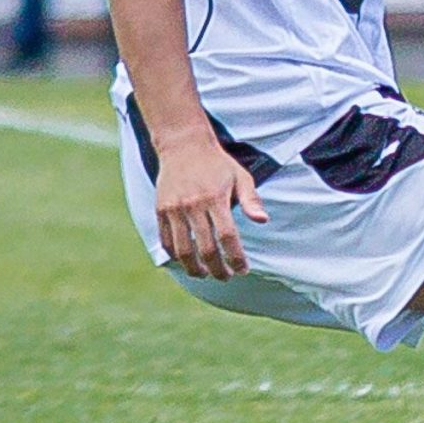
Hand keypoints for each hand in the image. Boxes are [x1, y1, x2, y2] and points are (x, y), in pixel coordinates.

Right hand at [153, 131, 267, 279]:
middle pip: (205, 249)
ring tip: (206, 274)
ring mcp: (174, 209)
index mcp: (216, 198)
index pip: (227, 236)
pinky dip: (176, 256)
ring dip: (195, 269)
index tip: (243, 269)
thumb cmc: (218, 164)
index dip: (235, 257)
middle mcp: (193, 205)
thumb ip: (251, 200)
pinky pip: (166, 241)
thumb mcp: (241, 177)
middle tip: (227, 277)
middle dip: (218, 269)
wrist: (183, 146)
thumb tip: (263, 220)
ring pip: (183, 250)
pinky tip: (187, 262)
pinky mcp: (160, 210)